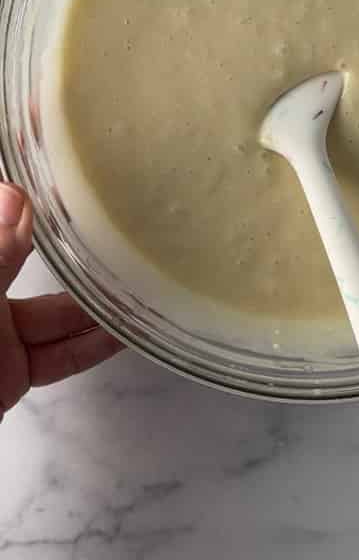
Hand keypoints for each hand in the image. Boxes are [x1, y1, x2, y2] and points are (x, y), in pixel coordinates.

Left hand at [0, 183, 122, 420]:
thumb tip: (16, 194)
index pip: (5, 232)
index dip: (32, 209)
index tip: (72, 182)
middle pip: (31, 271)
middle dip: (76, 258)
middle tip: (125, 233)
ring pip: (53, 317)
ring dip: (97, 305)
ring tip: (143, 282)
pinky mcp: (9, 378)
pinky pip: (58, 356)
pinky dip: (92, 346)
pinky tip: (126, 331)